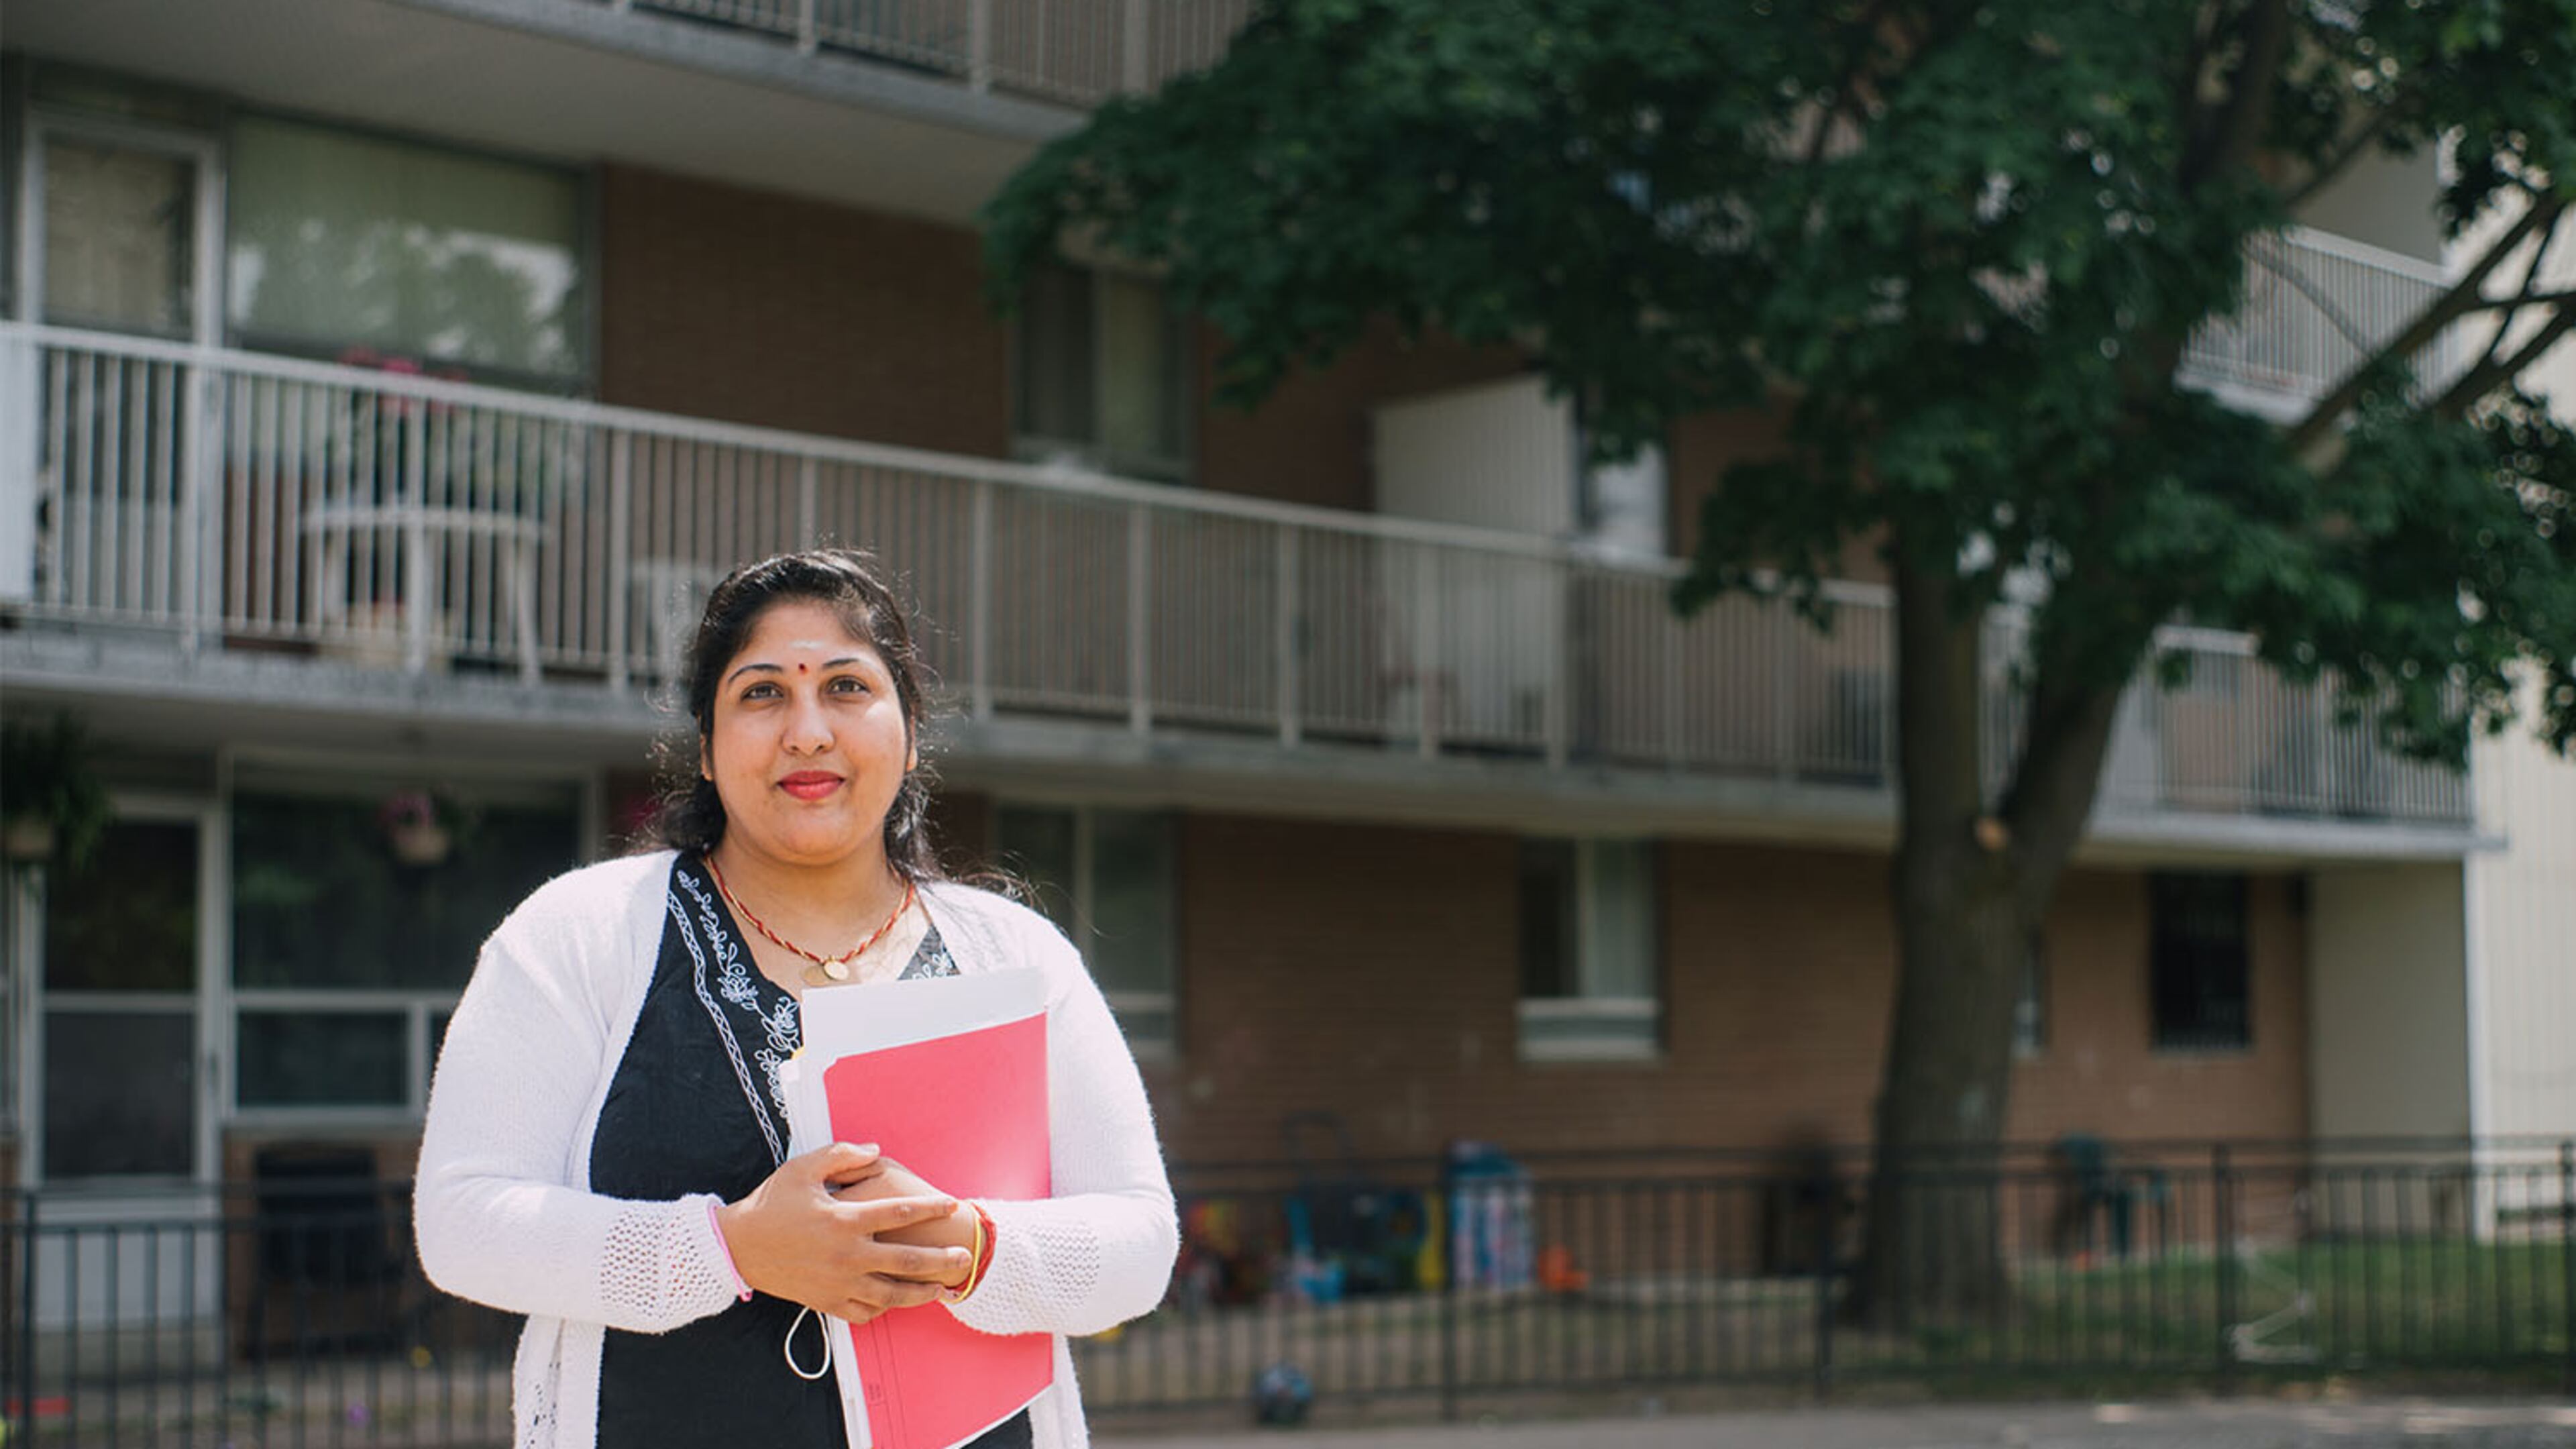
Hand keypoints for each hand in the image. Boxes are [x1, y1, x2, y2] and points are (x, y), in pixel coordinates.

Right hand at [715, 1142, 971, 1322]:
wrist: (737, 1247)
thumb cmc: (771, 1203)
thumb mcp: (803, 1167)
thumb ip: (843, 1155)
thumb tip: (876, 1149)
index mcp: (844, 1219)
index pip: (901, 1213)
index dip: (932, 1207)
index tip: (953, 1204)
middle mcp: (846, 1255)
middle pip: (906, 1261)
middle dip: (941, 1259)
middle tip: (965, 1257)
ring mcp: (837, 1282)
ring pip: (890, 1294)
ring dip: (921, 1292)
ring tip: (944, 1289)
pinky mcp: (825, 1301)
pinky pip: (863, 1312)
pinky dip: (884, 1309)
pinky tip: (897, 1302)